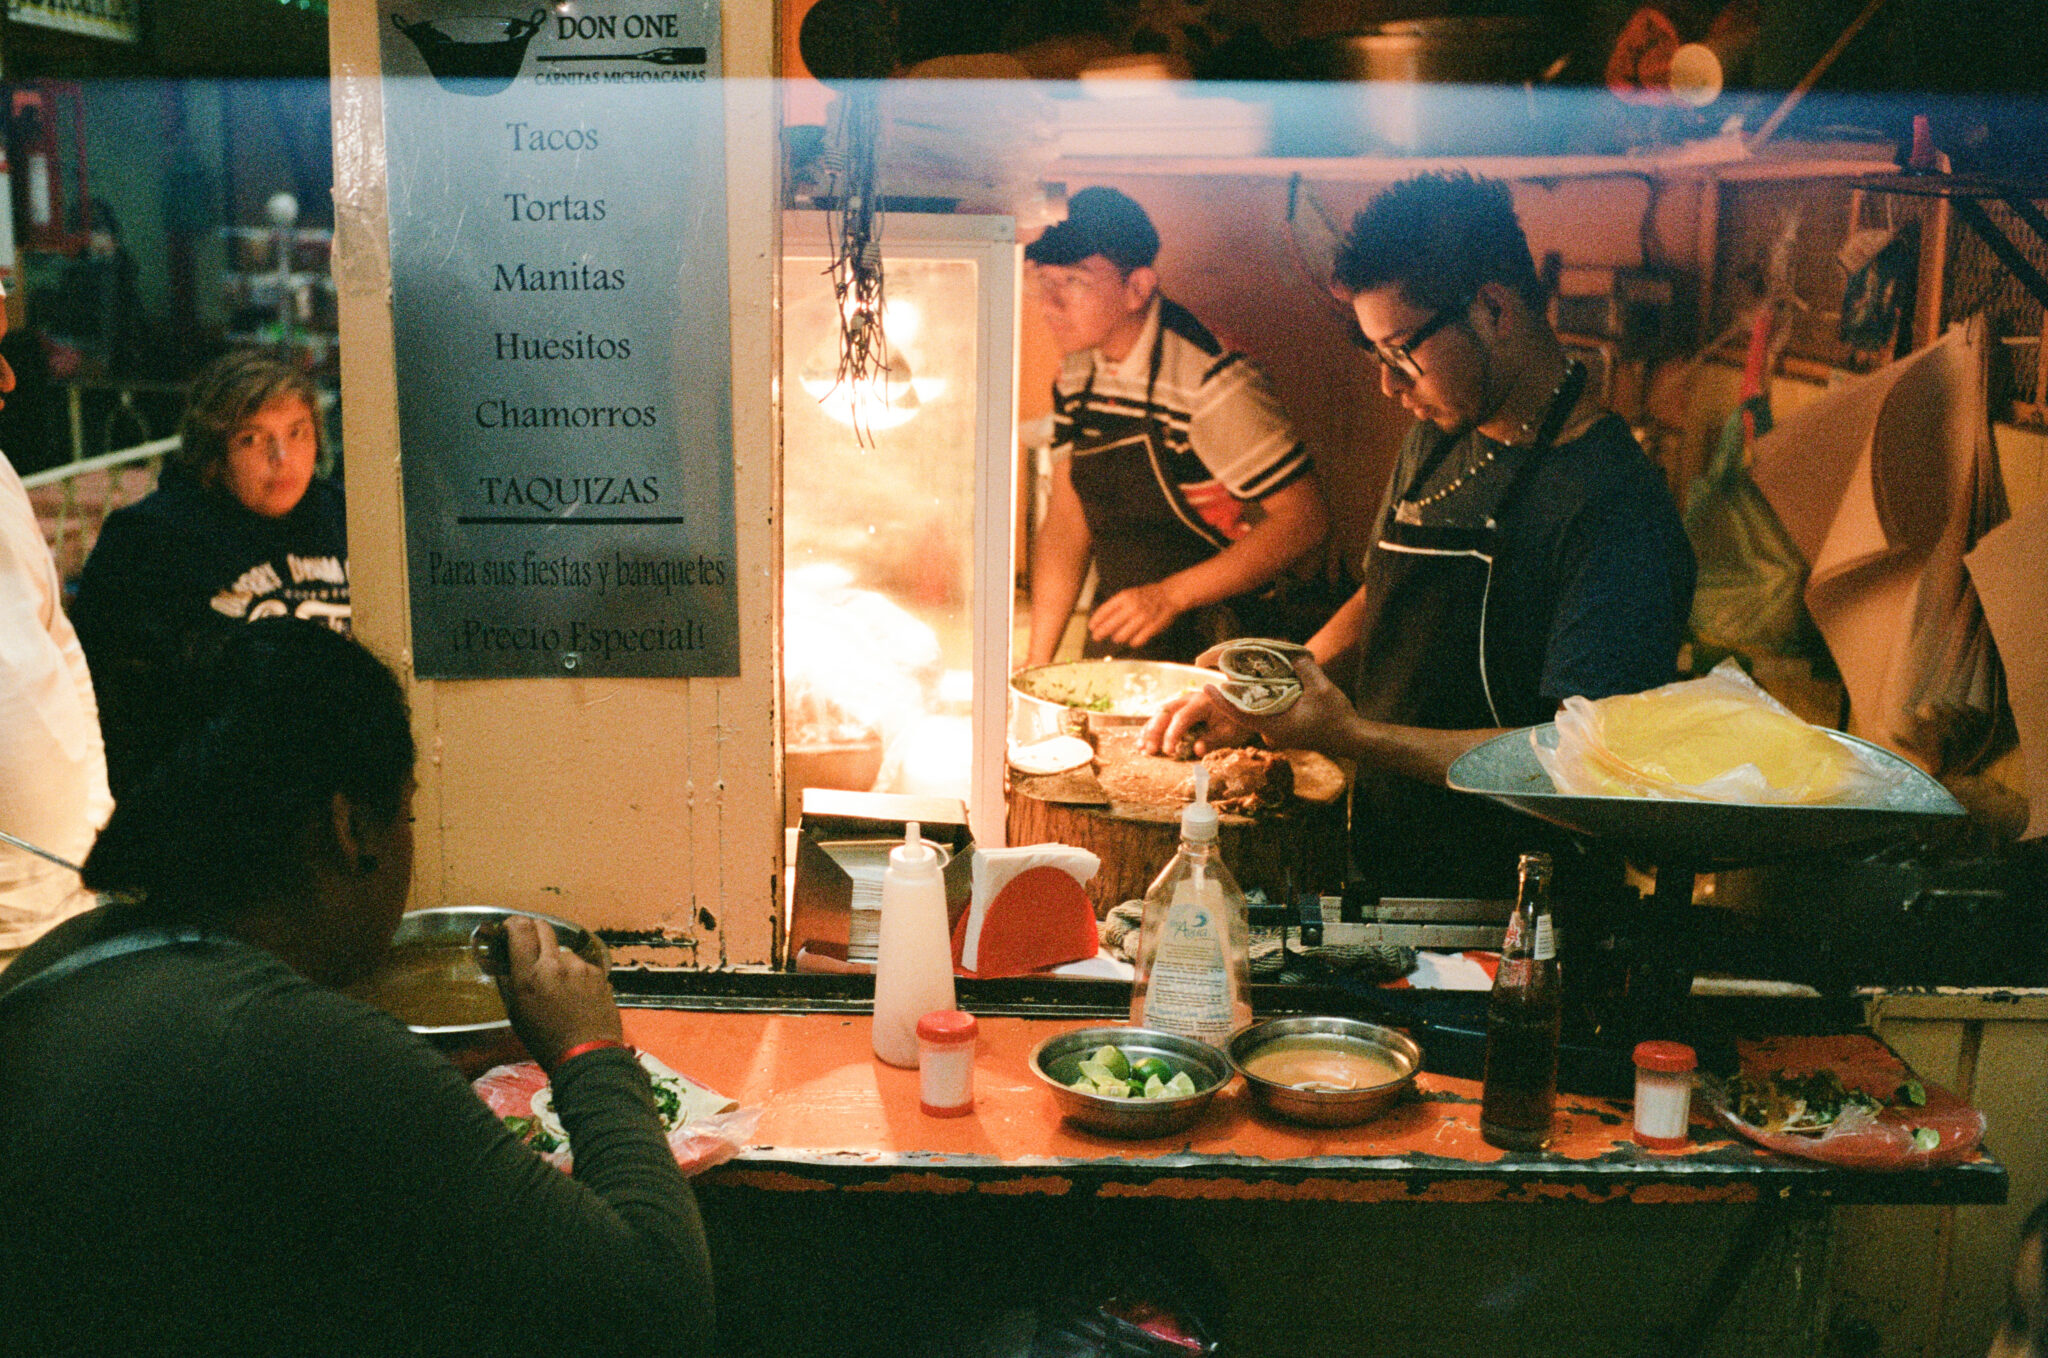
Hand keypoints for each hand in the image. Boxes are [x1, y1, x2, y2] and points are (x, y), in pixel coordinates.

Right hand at [494, 915, 624, 1072]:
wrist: (586, 1053)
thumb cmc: (545, 1039)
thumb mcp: (516, 1012)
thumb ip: (509, 981)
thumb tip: (504, 959)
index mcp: (529, 975)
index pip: (520, 929)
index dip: (513, 924)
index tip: (510, 928)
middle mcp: (555, 964)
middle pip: (543, 927)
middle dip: (534, 932)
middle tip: (531, 946)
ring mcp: (580, 967)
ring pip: (563, 949)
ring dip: (557, 959)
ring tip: (557, 984)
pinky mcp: (598, 972)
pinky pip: (581, 963)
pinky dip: (575, 972)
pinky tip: (575, 992)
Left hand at [1087, 582, 1184, 651]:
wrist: (1170, 595)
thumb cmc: (1147, 596)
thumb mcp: (1130, 594)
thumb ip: (1116, 605)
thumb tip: (1100, 620)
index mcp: (1125, 597)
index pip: (1104, 611)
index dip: (1095, 621)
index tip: (1091, 627)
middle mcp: (1132, 607)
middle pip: (1109, 626)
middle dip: (1100, 633)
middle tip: (1096, 637)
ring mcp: (1142, 618)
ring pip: (1121, 636)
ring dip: (1117, 638)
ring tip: (1117, 637)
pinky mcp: (1151, 628)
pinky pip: (1135, 641)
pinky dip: (1132, 642)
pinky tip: (1132, 640)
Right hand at [1144, 688, 1254, 756]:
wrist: (1241, 708)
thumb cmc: (1236, 722)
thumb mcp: (1230, 734)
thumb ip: (1213, 740)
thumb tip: (1196, 750)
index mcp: (1203, 702)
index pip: (1182, 717)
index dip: (1172, 735)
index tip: (1168, 752)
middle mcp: (1188, 699)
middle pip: (1165, 712)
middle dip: (1155, 732)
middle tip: (1150, 751)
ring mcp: (1181, 702)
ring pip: (1159, 713)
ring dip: (1149, 731)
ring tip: (1141, 748)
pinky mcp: (1178, 708)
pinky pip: (1160, 717)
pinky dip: (1150, 729)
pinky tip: (1141, 742)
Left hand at [1211, 651, 1358, 755]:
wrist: (1352, 739)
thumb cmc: (1337, 718)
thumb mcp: (1322, 690)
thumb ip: (1305, 670)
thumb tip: (1292, 655)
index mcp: (1274, 727)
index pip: (1240, 714)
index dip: (1221, 701)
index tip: (1207, 686)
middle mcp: (1271, 731)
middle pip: (1243, 711)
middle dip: (1231, 692)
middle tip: (1220, 670)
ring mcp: (1278, 731)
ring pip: (1254, 711)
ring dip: (1245, 694)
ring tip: (1234, 672)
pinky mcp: (1285, 728)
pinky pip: (1266, 712)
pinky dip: (1260, 698)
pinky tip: (1258, 683)